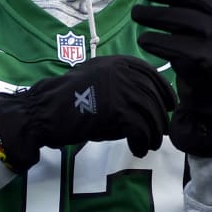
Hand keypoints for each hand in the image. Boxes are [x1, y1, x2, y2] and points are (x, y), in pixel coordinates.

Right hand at [0, 55, 175, 173]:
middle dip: (160, 117)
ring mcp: (120, 89)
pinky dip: (142, 142)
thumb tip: (147, 99)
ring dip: (153, 133)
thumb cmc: (64, 101)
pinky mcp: (117, 110)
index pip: (149, 73)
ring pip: (151, 113)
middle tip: (160, 132)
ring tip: (149, 145)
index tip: (169, 105)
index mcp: (115, 62)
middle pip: (153, 96)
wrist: (42, 112)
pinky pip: (141, 129)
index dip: (164, 91)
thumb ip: (118, 83)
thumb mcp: (94, 81)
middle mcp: (121, 72)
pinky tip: (137, 149)